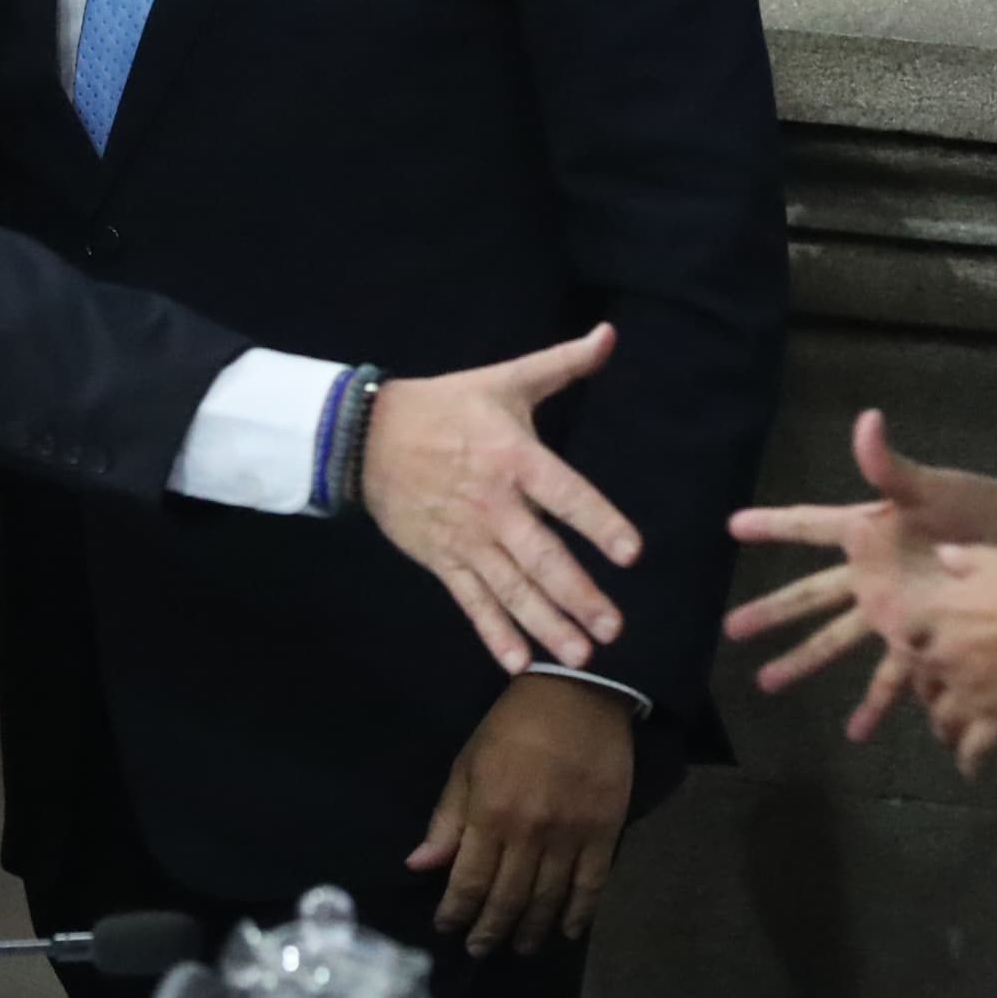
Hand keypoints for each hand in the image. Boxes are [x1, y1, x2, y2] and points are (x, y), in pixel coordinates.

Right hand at [363, 324, 642, 677]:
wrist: (364, 435)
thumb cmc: (445, 407)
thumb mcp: (504, 380)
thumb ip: (562, 364)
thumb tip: (610, 335)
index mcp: (514, 458)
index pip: (565, 495)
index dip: (599, 522)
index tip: (631, 553)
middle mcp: (493, 505)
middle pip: (541, 556)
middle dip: (577, 596)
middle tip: (613, 628)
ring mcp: (465, 538)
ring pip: (511, 588)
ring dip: (545, 624)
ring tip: (579, 656)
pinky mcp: (442, 559)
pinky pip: (471, 602)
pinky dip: (493, 633)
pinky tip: (517, 662)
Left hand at [407, 675, 638, 952]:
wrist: (579, 694)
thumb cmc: (513, 726)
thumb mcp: (468, 763)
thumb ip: (447, 818)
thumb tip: (419, 864)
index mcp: (490, 814)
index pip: (469, 880)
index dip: (456, 911)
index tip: (446, 928)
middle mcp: (529, 833)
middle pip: (507, 897)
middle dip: (489, 930)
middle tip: (479, 950)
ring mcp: (570, 836)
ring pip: (548, 898)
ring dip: (531, 930)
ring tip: (519, 948)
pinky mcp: (604, 832)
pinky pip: (591, 884)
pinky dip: (579, 913)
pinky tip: (568, 932)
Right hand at [722, 410, 996, 701]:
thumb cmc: (983, 508)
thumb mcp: (932, 487)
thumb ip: (892, 466)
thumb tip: (866, 420)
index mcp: (872, 531)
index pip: (811, 525)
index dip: (773, 525)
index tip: (732, 526)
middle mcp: (878, 572)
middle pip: (812, 595)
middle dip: (772, 611)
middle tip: (730, 628)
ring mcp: (900, 607)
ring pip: (840, 640)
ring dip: (805, 662)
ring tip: (769, 682)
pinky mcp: (927, 635)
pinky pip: (895, 675)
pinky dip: (876, 702)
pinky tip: (858, 730)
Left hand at [888, 544, 996, 778]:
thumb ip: (964, 559)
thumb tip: (942, 555)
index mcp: (938, 616)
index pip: (905, 633)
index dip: (912, 640)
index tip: (917, 644)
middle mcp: (943, 658)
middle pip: (920, 681)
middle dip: (928, 687)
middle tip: (938, 691)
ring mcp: (967, 695)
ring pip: (942, 721)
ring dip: (945, 726)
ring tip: (951, 731)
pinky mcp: (995, 724)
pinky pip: (973, 752)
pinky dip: (970, 763)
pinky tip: (971, 771)